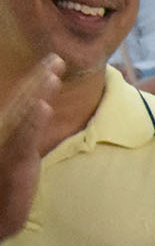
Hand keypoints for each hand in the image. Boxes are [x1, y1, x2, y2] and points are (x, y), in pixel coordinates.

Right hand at [1, 55, 59, 240]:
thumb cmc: (7, 187)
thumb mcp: (20, 157)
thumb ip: (29, 134)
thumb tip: (41, 112)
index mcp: (6, 129)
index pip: (23, 99)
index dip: (37, 80)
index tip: (54, 62)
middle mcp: (2, 132)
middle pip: (22, 99)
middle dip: (40, 77)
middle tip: (57, 58)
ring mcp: (6, 146)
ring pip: (23, 113)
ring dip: (38, 91)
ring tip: (53, 74)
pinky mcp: (13, 162)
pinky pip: (24, 138)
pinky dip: (34, 120)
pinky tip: (44, 106)